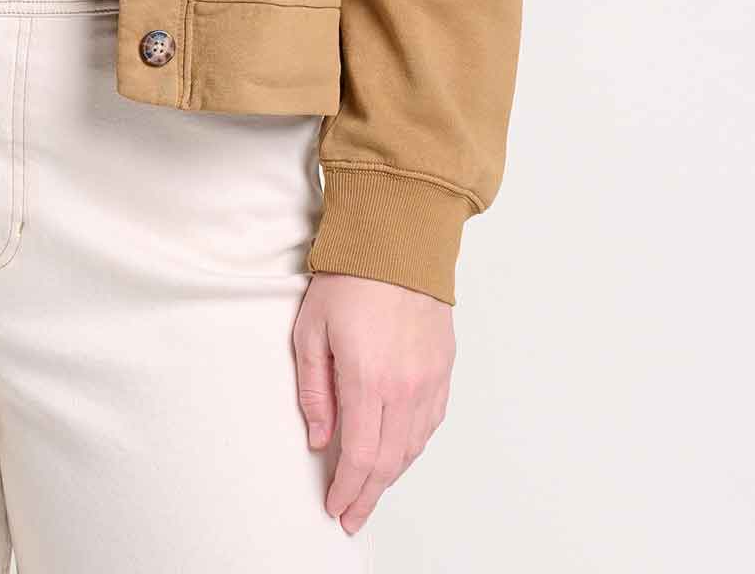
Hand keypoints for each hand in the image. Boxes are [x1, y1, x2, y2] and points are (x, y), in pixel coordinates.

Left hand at [293, 270, 454, 535]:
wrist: (399, 239)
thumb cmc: (351, 277)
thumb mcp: (311, 329)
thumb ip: (314, 390)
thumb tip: (319, 436)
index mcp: (367, 379)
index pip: (360, 456)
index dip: (347, 489)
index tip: (336, 506)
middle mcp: (404, 387)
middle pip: (389, 462)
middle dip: (368, 494)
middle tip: (351, 513)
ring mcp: (429, 379)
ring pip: (413, 447)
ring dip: (391, 475)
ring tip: (371, 489)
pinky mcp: (443, 368)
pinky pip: (431, 423)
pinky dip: (413, 446)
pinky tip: (400, 452)